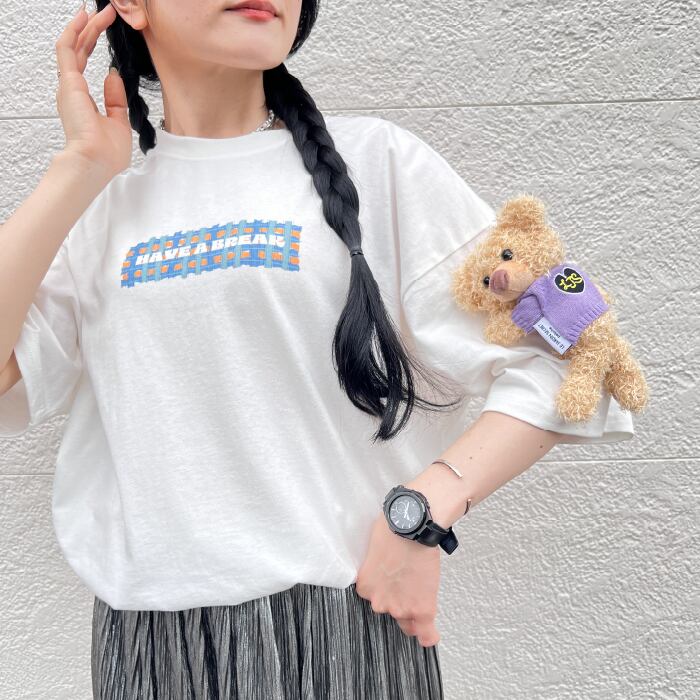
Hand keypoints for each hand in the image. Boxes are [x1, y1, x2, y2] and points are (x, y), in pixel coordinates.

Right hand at [55, 3, 131, 179]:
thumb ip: (115, 99)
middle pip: (80, 51)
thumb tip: (113, 74)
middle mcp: (72, 91)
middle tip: (105, 12)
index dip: (93, 43)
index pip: (85, 64)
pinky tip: (83, 17)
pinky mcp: (68, 83)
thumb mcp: (119, 123)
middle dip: (91, 29)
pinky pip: (67, 50)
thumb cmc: (106, 153)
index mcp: (83, 100)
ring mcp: (69, 86)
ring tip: (97, 10)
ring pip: (74, 47)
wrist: (96, 162)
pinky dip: (74, 31)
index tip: (105, 28)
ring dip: (85, 27)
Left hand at [355, 512, 441, 646]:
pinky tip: (429, 635)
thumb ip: (374, 569)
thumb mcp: (373, 550)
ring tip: (421, 585)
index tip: (394, 582)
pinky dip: (428, 634)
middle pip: (391, 611)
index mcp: (365, 587)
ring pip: (408, 619)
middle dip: (399, 599)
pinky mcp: (422, 607)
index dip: (387, 590)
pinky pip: (426, 631)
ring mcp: (401, 607)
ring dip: (413, 606)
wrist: (412, 526)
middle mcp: (379, 602)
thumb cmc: (393, 529)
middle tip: (408, 581)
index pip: (376, 599)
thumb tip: (383, 570)